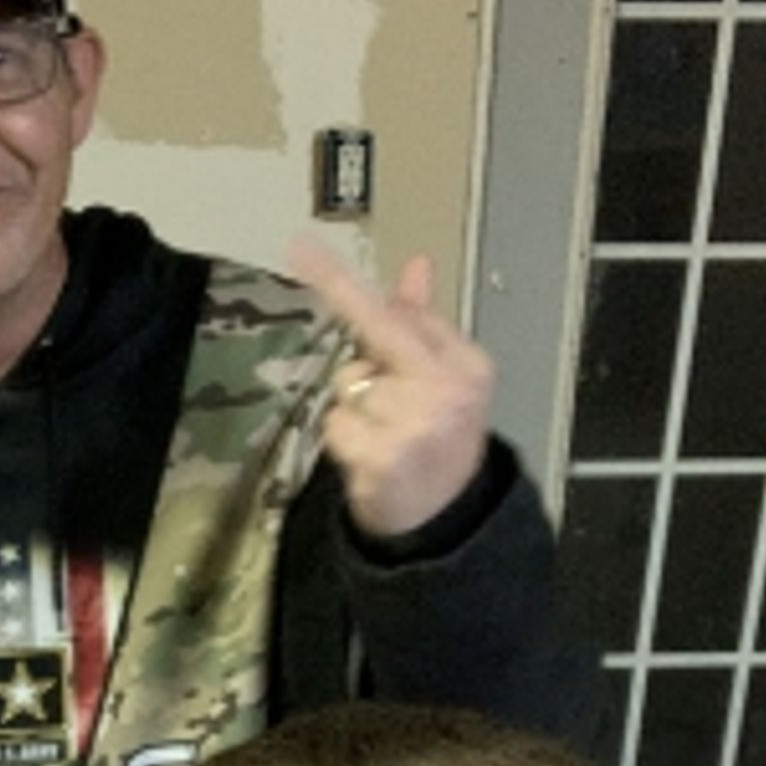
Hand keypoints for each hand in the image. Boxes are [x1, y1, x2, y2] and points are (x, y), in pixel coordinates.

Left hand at [287, 236, 495, 539]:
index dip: (345, 284)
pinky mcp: (386, 459)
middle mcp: (447, 390)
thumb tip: (416, 264)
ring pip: (351, 384)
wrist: (445, 519)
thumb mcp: (442, 379)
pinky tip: (368, 457)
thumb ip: (423, 323)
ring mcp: (418, 425)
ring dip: (354, 407)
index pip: (399, 312)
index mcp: (466, 364)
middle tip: (334, 323)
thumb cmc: (437, 439)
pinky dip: (343, 440)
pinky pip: (338, 425)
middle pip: (374, 338)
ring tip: (380, 434)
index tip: (299, 247)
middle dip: (353, 336)